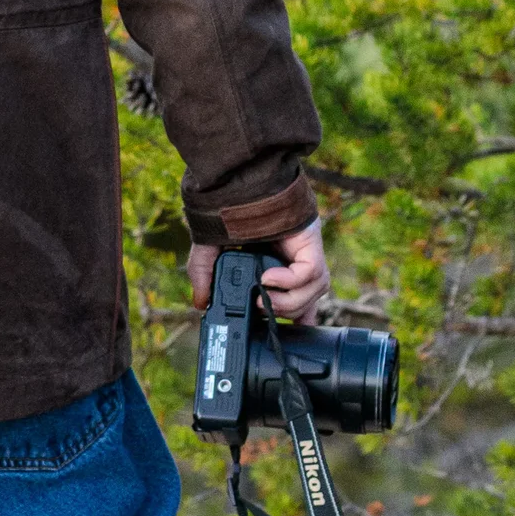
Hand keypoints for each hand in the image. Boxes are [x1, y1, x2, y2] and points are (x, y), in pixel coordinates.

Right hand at [187, 219, 331, 323]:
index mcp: (278, 263)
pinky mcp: (311, 244)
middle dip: (286, 312)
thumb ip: (205, 277)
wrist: (237, 183)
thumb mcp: (210, 251)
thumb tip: (200, 304)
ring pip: (314, 292)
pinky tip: (268, 278)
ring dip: (288, 301)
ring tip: (263, 295)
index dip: (297, 318)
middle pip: (309, 301)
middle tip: (260, 308)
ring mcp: (306, 252)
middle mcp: (296, 260)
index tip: (285, 332)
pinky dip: (290, 282)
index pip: (299, 298)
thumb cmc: (227, 210)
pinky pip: (311, 274)